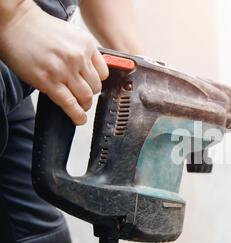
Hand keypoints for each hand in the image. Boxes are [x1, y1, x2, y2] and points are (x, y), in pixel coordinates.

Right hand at [0, 1, 108, 124]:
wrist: (14, 23)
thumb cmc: (37, 29)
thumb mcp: (70, 35)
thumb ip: (82, 52)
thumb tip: (89, 72)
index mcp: (86, 45)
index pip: (104, 73)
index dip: (98, 82)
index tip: (93, 86)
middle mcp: (78, 57)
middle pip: (96, 87)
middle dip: (90, 95)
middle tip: (84, 97)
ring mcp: (64, 70)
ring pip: (86, 97)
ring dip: (84, 105)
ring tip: (80, 107)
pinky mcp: (49, 81)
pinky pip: (69, 104)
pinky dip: (77, 115)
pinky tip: (78, 119)